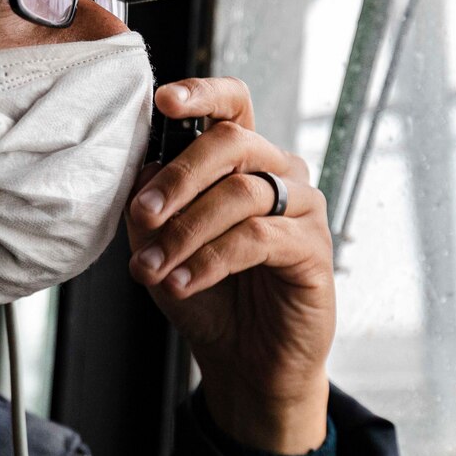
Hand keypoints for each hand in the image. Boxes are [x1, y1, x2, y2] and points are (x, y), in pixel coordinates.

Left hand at [125, 77, 335, 454]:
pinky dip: (210, 261)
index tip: (164, 100)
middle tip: (142, 216)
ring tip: (153, 269)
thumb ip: (151, 208)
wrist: (245, 361)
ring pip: (241, 193)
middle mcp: (281, 174)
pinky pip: (256, 239)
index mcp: (246, 161)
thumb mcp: (163, 249)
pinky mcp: (314, 249)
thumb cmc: (210, 298)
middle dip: (178, 178)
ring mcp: (303, 209)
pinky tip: (183, 284)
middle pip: (233, 142)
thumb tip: (144, 172)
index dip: (202, 93)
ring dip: (186, 231)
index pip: (233, 107)